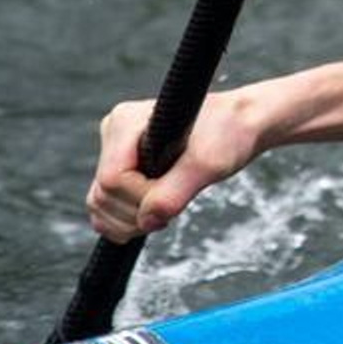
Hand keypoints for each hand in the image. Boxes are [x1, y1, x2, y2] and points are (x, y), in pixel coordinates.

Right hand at [86, 92, 260, 243]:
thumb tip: (145, 221)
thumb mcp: (207, 164)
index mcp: (126, 122)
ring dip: (131, 220)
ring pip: (101, 204)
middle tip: (173, 207)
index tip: (177, 192)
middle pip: (102, 195)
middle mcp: (115, 133)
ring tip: (167, 209)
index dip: (142, 198)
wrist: (241, 125)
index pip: (113, 180)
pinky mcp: (124, 167)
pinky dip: (126, 220)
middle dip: (136, 213)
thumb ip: (174, 193)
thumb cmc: (230, 133)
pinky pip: (107, 206)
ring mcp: (117, 150)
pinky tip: (153, 215)